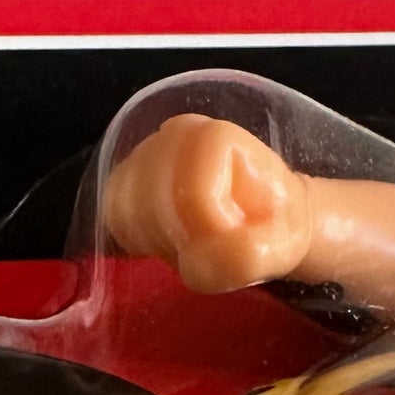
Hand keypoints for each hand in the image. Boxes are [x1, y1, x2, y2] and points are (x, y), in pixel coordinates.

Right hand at [102, 113, 315, 292]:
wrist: (266, 217)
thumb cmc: (274, 230)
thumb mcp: (282, 249)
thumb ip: (247, 257)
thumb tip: (200, 261)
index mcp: (216, 137)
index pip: (192, 197)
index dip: (209, 233)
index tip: (235, 236)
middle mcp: (174, 133)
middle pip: (149, 200)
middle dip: (177, 237)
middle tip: (209, 244)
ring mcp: (146, 151)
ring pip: (123, 207)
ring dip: (155, 239)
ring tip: (189, 241)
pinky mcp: (126, 175)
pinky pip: (112, 214)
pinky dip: (136, 238)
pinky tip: (166, 239)